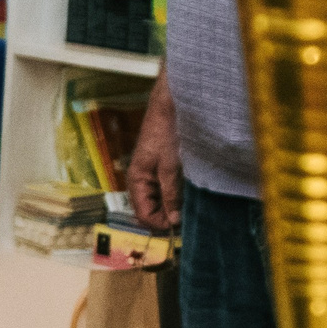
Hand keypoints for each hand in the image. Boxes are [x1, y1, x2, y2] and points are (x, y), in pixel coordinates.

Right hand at [125, 73, 179, 230]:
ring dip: (174, 203)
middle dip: (167, 215)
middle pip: (151, 209)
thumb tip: (173, 220)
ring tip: (190, 200)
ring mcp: (152, 173)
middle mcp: (141, 180)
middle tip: (188, 215)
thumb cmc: (166, 131)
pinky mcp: (162, 166)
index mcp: (136, 181)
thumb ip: (171, 194)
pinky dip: (177, 191)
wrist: (171, 102)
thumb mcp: (170, 166)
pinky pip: (167, 188)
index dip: (160, 223)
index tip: (180, 225)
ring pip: (160, 199)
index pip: (144, 215)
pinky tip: (189, 188)